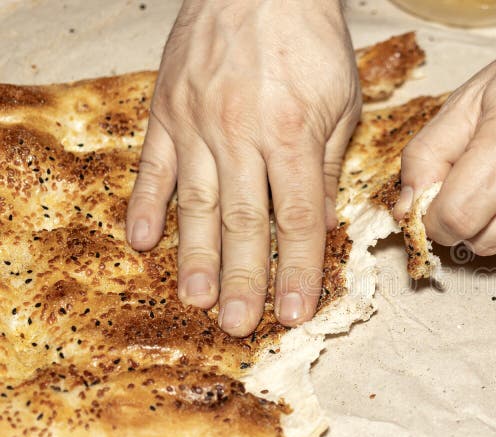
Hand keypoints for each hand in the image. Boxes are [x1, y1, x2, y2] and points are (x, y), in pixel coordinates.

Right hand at [126, 0, 360, 335]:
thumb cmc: (308, 38)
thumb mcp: (340, 100)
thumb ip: (326, 164)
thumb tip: (321, 222)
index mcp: (291, 133)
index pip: (298, 218)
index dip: (298, 269)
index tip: (295, 312)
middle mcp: (239, 133)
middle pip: (243, 221)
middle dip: (244, 278)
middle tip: (239, 326)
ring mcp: (195, 121)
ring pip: (195, 202)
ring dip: (195, 257)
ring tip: (196, 301)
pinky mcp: (165, 108)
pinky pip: (153, 165)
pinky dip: (147, 205)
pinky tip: (143, 242)